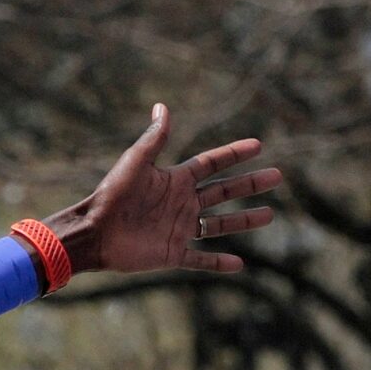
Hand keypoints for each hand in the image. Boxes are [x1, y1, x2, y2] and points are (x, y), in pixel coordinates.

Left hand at [41, 105, 284, 277]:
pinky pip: (200, 259)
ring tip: (269, 215)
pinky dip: (218, 263)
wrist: (94, 233)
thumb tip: (162, 106)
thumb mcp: (136, 162)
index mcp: (175, 180)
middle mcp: (181, 203)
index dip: (234, 154)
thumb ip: (154, 138)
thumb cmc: (112, 195)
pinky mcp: (171, 253)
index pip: (212, 164)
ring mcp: (178, 229)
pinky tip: (239, 264)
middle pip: (223, 192)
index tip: (258, 145)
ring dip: (243, 221)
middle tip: (276, 177)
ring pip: (218, 225)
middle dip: (249, 184)